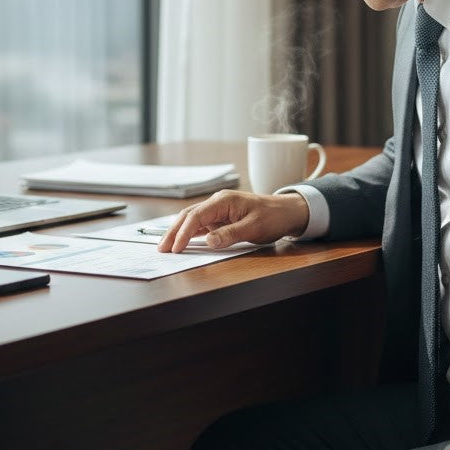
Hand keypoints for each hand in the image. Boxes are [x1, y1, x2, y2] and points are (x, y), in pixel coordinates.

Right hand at [157, 190, 309, 252]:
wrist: (287, 212)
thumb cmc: (273, 217)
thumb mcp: (254, 228)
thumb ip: (230, 234)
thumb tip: (208, 241)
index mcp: (224, 201)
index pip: (196, 216)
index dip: (183, 233)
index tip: (176, 248)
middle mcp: (218, 203)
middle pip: (189, 216)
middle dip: (174, 232)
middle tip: (162, 249)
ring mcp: (219, 210)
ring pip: (192, 220)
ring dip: (179, 232)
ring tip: (167, 247)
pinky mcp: (221, 217)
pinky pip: (202, 224)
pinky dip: (190, 233)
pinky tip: (182, 242)